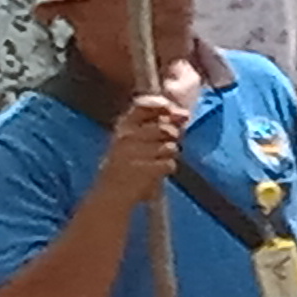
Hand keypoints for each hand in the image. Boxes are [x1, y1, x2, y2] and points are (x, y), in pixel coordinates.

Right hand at [93, 90, 186, 204]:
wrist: (111, 192)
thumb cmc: (129, 161)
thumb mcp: (136, 137)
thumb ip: (160, 122)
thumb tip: (185, 114)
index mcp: (123, 125)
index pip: (144, 105)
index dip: (163, 106)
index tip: (172, 112)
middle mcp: (126, 136)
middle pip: (166, 128)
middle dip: (172, 137)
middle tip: (159, 147)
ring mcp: (133, 153)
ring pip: (171, 147)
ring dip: (169, 155)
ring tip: (154, 160)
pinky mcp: (143, 171)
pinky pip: (170, 164)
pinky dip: (167, 169)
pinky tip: (154, 171)